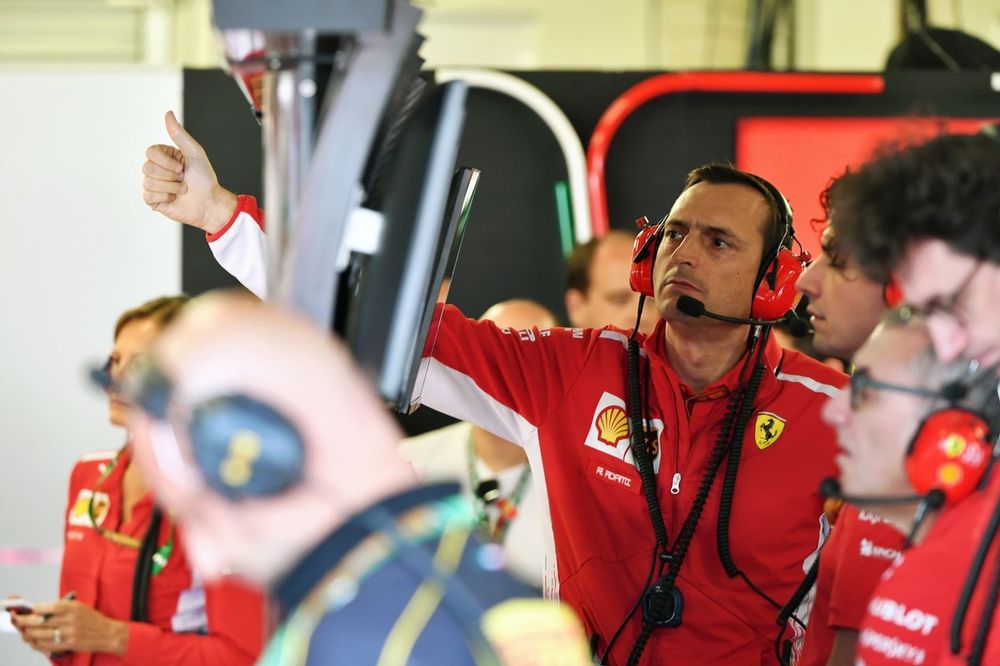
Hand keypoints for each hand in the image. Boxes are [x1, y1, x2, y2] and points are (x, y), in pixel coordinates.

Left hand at [12, 600, 127, 656]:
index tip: (19, 610)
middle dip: (22, 622)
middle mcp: (69, 619)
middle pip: (37, 622)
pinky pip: (44, 645)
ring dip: (26, 634)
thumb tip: (34, 610)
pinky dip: (34, 644)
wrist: (107, 633)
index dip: (28, 610)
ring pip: (38, 635)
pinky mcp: (68, 644)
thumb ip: (58, 608)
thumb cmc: (91, 619)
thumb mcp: (77, 607)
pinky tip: (33, 641)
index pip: (44, 607)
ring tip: (23, 632)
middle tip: (16, 621)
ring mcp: (68, 633)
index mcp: (71, 606)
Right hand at [142, 110, 237, 234]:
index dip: (165, 162)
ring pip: (148, 182)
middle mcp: (157, 169)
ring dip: (171, 187)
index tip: (182, 168)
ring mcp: (154, 184)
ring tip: (182, 190)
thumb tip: (168, 113)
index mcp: (164, 156)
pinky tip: (175, 198)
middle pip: (147, 167)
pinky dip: (165, 197)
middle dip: (170, 176)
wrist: (210, 203)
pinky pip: (148, 195)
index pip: (150, 152)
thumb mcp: (194, 153)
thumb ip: (179, 134)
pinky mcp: (153, 200)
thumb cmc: (204, 178)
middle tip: (183, 179)